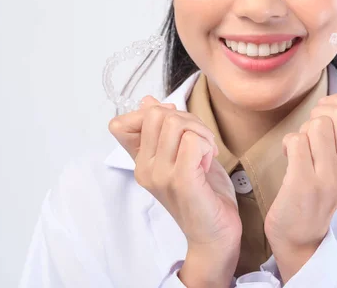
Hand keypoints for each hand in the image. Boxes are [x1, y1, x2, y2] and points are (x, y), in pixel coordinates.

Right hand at [108, 96, 241, 285]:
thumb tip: (147, 101)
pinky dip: (206, 144)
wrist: (215, 234)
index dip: (153, 115)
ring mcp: (160, 175)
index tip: (178, 130)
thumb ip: (164, 130)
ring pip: (175, 123)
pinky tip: (209, 161)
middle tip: (202, 141)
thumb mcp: (182, 154)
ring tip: (207, 152)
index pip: (121, 123)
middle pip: (156, 114)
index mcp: (141, 161)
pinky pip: (191, 141)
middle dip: (187, 119)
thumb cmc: (204, 194)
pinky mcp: (181, 181)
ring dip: (200, 132)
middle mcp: (145, 168)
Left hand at [264, 91, 336, 281]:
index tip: (326, 114)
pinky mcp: (304, 183)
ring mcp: (328, 176)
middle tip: (310, 131)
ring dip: (302, 131)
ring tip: (301, 148)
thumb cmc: (318, 190)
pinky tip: (289, 157)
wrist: (302, 233)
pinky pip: (296, 141)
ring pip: (316, 125)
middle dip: (319, 114)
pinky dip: (287, 143)